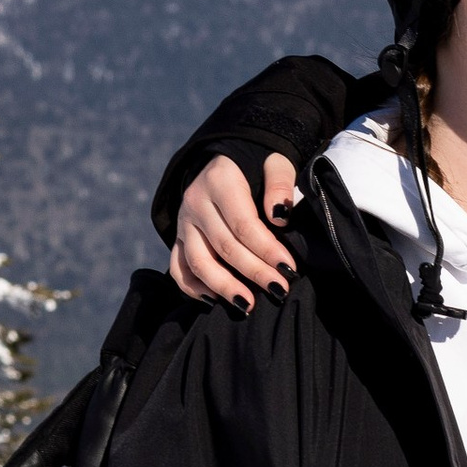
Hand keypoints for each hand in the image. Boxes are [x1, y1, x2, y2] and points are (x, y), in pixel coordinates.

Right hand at [171, 152, 299, 308]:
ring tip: (249, 305)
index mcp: (220, 181)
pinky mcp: (177, 237)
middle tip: (279, 290)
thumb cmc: (258, 166)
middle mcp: (196, 202)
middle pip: (224, 246)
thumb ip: (279, 184)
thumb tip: (279, 217)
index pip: (243, 223)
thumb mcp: (275, 162)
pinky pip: (178, 268)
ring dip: (224, 287)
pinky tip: (215, 302)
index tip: (289, 269)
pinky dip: (193, 288)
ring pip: (198, 262)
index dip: (266, 249)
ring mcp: (183, 222)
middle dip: (254, 272)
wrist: (224, 161)